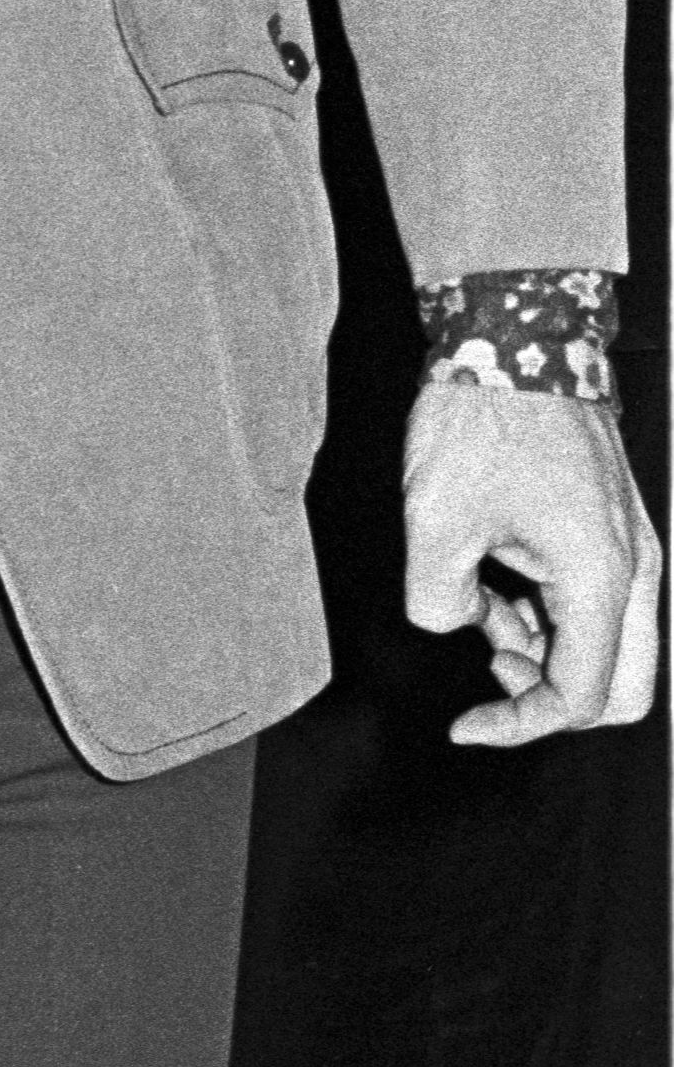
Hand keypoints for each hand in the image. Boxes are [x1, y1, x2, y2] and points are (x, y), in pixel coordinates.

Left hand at [403, 374, 662, 745]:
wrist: (516, 341)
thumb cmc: (487, 417)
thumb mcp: (435, 524)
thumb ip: (439, 604)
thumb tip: (453, 623)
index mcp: (600, 577)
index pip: (583, 697)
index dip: (520, 725)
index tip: (470, 723)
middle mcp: (631, 568)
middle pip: (621, 688)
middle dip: (551, 699)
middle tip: (491, 671)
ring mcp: (628, 548)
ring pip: (607, 646)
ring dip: (545, 653)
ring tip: (483, 613)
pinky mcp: (610, 532)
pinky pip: (593, 604)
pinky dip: (547, 616)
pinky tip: (497, 589)